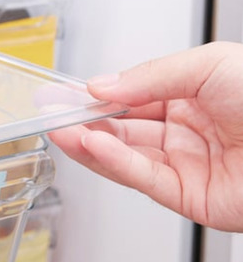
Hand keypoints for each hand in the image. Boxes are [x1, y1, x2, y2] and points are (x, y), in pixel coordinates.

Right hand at [49, 41, 242, 231]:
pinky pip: (141, 177)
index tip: (64, 95)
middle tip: (51, 116)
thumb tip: (103, 86)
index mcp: (192, 96)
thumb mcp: (210, 65)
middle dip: (84, 122)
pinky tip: (92, 145)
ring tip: (62, 131)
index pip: (130, 98)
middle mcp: (185, 132)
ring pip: (125, 155)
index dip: (95, 97)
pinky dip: (113, 161)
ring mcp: (184, 165)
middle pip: (121, 128)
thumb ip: (149, 77)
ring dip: (90, 143)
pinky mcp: (186, 196)